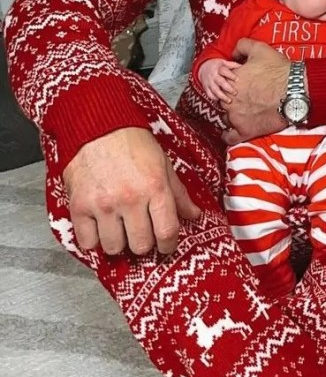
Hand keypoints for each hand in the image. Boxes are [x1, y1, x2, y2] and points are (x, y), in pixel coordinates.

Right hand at [62, 127, 200, 255]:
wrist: (98, 128)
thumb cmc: (133, 144)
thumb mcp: (164, 164)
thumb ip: (178, 193)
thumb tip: (194, 215)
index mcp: (155, 187)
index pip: (167, 231)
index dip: (169, 245)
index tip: (166, 246)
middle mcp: (130, 198)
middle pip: (141, 245)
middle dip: (144, 243)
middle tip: (142, 233)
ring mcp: (103, 205)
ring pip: (114, 248)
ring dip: (119, 242)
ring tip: (121, 228)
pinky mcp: (79, 207)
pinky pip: (87, 242)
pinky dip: (94, 240)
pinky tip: (101, 227)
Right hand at [198, 58, 240, 101]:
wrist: (204, 68)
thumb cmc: (218, 66)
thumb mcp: (225, 63)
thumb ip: (234, 65)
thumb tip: (246, 66)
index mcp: (219, 68)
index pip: (224, 71)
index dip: (231, 75)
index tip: (237, 79)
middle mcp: (213, 75)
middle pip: (220, 82)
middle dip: (228, 88)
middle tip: (235, 93)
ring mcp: (209, 82)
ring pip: (214, 90)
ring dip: (222, 96)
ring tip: (229, 101)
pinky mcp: (206, 88)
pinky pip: (209, 94)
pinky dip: (214, 98)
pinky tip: (220, 101)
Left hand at [223, 39, 289, 144]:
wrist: (296, 91)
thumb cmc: (280, 71)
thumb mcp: (260, 49)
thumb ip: (242, 46)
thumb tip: (233, 52)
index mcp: (231, 81)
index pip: (223, 84)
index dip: (233, 84)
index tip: (241, 85)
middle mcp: (230, 99)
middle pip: (224, 101)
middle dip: (233, 99)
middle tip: (246, 97)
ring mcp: (237, 117)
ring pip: (226, 118)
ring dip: (233, 115)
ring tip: (245, 112)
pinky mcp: (246, 131)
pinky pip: (230, 137)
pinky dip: (229, 135)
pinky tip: (232, 132)